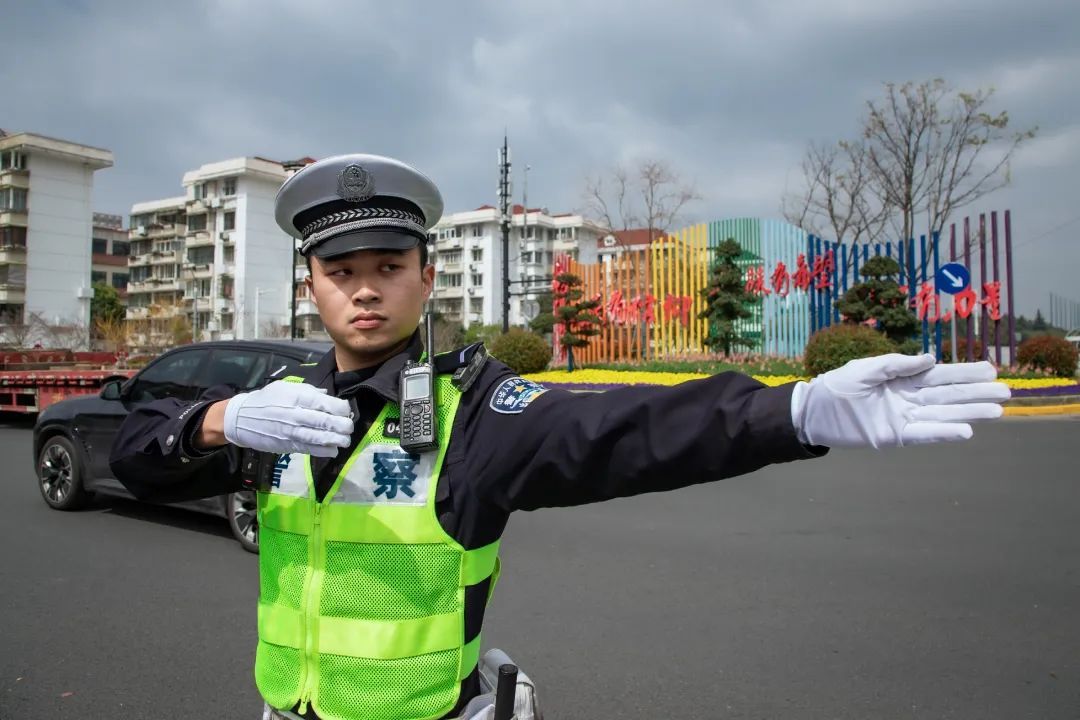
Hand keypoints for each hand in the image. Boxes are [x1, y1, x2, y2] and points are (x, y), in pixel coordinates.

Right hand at [222, 381, 353, 456]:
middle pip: (324, 421)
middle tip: (349, 426)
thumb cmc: (266, 400)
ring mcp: (291, 431)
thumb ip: (307, 390)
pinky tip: (333, 450)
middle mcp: (295, 414)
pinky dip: (322, 451)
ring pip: (318, 437)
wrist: (241, 418)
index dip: (340, 408)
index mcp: (296, 397)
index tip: (346, 410)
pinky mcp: (287, 445)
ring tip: (345, 440)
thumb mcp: (285, 387)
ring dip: (335, 440)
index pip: (324, 403)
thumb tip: (326, 395)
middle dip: (342, 425)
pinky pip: (308, 449)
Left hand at [790, 353, 1009, 448]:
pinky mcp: (894, 436)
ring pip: (943, 414)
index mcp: (903, 378)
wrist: (813, 412)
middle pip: (948, 395)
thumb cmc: (837, 385)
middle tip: (1006, 392)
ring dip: (969, 413)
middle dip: (976, 393)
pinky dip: (944, 433)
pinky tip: (966, 431)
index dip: (965, 372)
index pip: (940, 375)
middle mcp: (908, 399)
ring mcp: (903, 418)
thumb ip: (897, 364)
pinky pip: (923, 434)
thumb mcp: (866, 368)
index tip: (990, 369)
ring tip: (997, 412)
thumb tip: (931, 359)